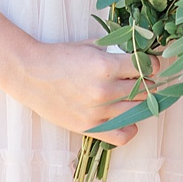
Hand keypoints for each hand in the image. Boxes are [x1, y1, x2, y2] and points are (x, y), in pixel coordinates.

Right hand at [9, 39, 147, 143]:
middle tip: (141, 78)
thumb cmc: (61, 56)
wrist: (31, 75)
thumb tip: (142, 53)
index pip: (147, 66)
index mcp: (106, 66)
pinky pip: (122, 136)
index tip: (149, 63)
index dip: (152, 63)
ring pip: (137, 110)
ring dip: (140, 102)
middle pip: (145, 89)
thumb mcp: (91, 45)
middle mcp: (105, 90)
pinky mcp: (89, 127)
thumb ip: (117, 50)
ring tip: (134, 95)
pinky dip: (131, 128)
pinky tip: (127, 118)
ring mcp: (98, 112)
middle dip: (147, 82)